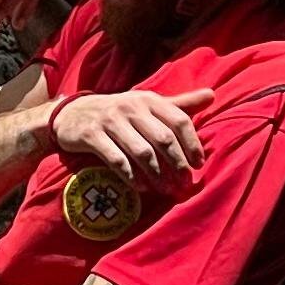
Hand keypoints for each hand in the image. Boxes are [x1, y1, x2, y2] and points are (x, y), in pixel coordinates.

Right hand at [50, 83, 215, 182]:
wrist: (71, 114)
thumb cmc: (119, 112)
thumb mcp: (147, 104)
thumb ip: (179, 104)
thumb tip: (212, 95)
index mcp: (148, 99)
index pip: (179, 120)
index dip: (192, 144)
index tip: (198, 164)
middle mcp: (131, 107)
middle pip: (163, 139)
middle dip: (177, 164)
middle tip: (184, 183)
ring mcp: (110, 121)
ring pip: (141, 152)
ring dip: (156, 174)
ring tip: (164, 189)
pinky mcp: (91, 135)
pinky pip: (116, 159)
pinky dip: (130, 176)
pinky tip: (139, 186)